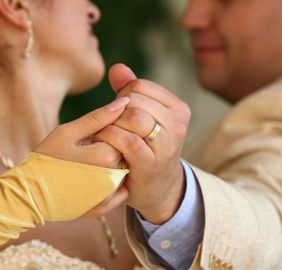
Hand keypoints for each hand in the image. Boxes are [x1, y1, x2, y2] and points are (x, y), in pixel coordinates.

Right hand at [35, 97, 130, 216]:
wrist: (29, 195)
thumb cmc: (46, 158)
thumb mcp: (68, 132)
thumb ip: (99, 117)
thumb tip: (125, 100)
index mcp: (104, 156)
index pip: (123, 135)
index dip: (107, 133)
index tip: (89, 137)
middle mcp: (110, 179)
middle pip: (125, 155)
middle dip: (111, 149)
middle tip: (86, 152)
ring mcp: (108, 197)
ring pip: (123, 173)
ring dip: (111, 166)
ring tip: (87, 166)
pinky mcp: (104, 209)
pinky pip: (120, 192)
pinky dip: (112, 184)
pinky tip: (92, 180)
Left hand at [94, 64, 190, 223]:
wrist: (157, 189)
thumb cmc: (145, 149)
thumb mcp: (142, 119)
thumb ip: (130, 92)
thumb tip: (117, 67)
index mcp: (178, 109)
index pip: (139, 86)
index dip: (120, 96)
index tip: (116, 114)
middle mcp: (178, 124)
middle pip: (133, 100)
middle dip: (113, 112)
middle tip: (106, 126)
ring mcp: (167, 144)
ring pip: (132, 117)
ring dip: (110, 125)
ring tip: (103, 135)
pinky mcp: (152, 162)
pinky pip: (127, 140)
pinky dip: (109, 139)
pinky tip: (103, 145)